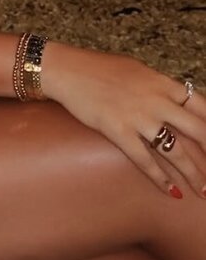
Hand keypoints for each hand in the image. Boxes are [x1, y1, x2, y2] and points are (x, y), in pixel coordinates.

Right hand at [43, 42, 205, 196]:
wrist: (68, 70)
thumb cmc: (100, 68)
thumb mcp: (138, 70)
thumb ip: (159, 87)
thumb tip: (174, 99)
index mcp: (164, 84)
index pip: (203, 108)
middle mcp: (157, 101)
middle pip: (198, 132)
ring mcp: (139, 117)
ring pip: (176, 152)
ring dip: (192, 174)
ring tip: (202, 191)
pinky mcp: (118, 131)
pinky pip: (144, 160)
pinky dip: (160, 178)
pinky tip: (171, 191)